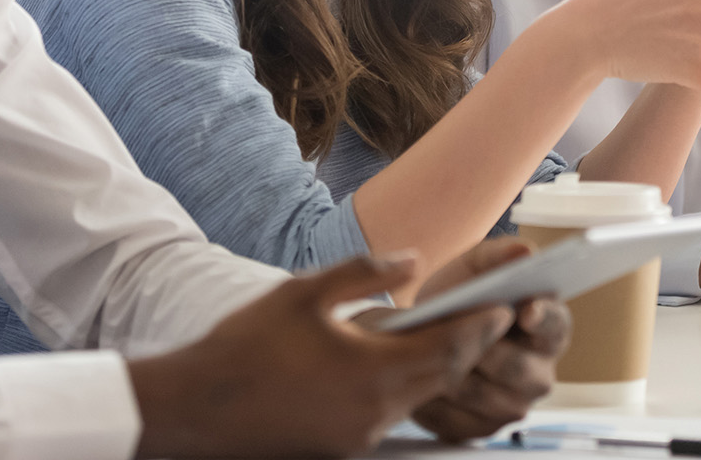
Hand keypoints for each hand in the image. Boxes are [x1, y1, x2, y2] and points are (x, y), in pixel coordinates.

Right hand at [128, 253, 511, 457]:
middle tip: (494, 319)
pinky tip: (399, 367)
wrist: (196, 408)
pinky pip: (390, 416)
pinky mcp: (343, 450)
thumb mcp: (305, 292)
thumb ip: (364, 272)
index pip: (448, 346)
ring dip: (439, 370)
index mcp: (371, 370)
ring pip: (419, 399)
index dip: (481, 324)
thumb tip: (413, 260)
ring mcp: (360, 438)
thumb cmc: (246, 344)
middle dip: (470, 346)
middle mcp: (375, 412)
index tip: (505, 304)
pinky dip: (405, 389)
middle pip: (443, 378)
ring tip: (453, 338)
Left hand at [406, 239, 570, 440]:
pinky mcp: (481, 428)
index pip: (556, 325)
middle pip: (520, 369)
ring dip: (454, 373)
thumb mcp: (474, 268)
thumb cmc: (459, 297)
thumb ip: (498, 255)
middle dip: (485, 349)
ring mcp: (512, 404)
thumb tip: (524, 251)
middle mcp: (539, 371)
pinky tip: (422, 380)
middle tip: (455, 332)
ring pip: (485, 396)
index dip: (542, 318)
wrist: (424, 332)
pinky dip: (436, 399)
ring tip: (429, 352)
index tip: (524, 310)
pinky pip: (459, 420)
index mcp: (548, 328)